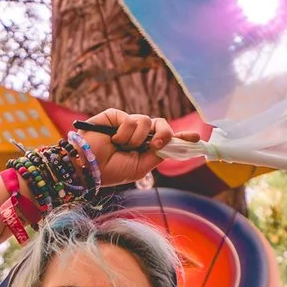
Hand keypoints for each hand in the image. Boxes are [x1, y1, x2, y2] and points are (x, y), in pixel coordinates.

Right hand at [75, 107, 210, 186]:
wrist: (90, 166)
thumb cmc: (112, 170)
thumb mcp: (140, 168)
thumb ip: (157, 155)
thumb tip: (173, 144)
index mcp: (144, 147)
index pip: (166, 139)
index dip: (181, 137)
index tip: (196, 137)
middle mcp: (138, 134)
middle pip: (161, 124)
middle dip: (165, 132)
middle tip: (156, 143)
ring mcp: (127, 124)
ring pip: (146, 121)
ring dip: (136, 138)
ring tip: (121, 147)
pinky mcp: (116, 115)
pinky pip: (132, 119)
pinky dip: (125, 133)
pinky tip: (114, 139)